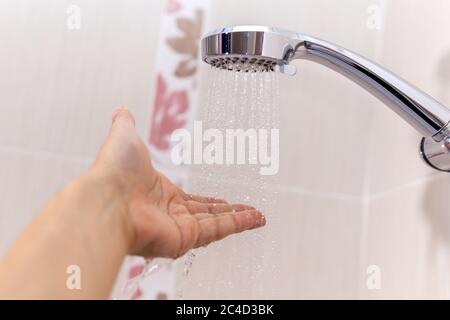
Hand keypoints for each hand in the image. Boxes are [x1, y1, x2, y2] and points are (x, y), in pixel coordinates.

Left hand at [93, 107, 265, 258]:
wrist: (106, 200)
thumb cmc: (113, 171)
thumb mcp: (125, 137)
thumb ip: (126, 124)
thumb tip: (121, 110)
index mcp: (160, 194)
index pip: (192, 200)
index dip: (209, 201)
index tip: (224, 200)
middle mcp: (170, 214)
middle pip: (207, 214)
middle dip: (229, 211)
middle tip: (248, 209)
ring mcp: (177, 228)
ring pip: (216, 223)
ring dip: (239, 219)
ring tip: (259, 216)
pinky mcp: (184, 238)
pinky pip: (216, 230)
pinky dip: (237, 225)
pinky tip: (254, 219)